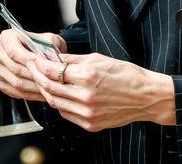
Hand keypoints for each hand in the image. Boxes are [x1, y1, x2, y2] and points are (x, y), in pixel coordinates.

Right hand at [0, 29, 67, 102]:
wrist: (38, 53)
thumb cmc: (43, 45)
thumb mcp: (49, 39)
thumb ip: (48, 46)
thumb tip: (49, 59)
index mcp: (6, 37)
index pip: (14, 52)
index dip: (30, 61)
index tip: (45, 66)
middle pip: (16, 69)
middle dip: (35, 76)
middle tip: (51, 81)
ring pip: (16, 83)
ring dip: (34, 88)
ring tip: (49, 89)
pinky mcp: (2, 83)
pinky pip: (16, 92)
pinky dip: (31, 95)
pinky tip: (42, 93)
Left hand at [25, 53, 175, 131]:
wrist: (147, 97)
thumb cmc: (126, 75)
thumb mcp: (97, 59)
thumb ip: (72, 60)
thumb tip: (52, 57)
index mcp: (87, 77)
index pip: (52, 71)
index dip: (39, 65)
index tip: (34, 59)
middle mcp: (85, 97)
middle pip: (49, 88)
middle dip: (38, 77)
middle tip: (34, 69)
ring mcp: (87, 114)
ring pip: (55, 103)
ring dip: (46, 91)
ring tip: (45, 81)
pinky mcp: (90, 124)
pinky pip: (66, 114)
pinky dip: (59, 103)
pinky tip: (60, 94)